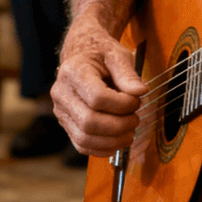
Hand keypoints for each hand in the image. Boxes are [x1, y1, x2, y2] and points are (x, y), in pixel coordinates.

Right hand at [51, 17, 147, 157]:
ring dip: (113, 141)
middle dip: (119, 126)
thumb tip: (140, 92)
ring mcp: (61, 110)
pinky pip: (82, 145)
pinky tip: (118, 140)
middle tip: (135, 118)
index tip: (136, 100)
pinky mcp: (66, 123)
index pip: (97, 98)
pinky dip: (103, 148)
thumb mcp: (117, 55)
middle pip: (89, 122)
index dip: (122, 104)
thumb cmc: (100, 53)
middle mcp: (61, 93)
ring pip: (84, 138)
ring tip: (130, 131)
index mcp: (73, 71)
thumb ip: (128, 74)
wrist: (82, 53)